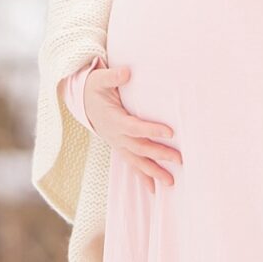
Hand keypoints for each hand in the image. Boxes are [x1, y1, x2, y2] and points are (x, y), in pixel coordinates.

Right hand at [77, 58, 180, 191]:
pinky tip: (154, 189)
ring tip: (171, 182)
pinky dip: (142, 177)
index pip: (135, 127)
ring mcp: (118, 144)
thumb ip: (113, 76)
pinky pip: (132, 165)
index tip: (170, 132)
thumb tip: (127, 72)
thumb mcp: (99, 80)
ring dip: (154, 172)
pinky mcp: (120, 148)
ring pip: (137, 161)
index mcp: (114, 119)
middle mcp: (116, 136)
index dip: (151, 130)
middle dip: (159, 154)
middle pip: (140, 148)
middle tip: (179, 159)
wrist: (82, 103)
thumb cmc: (94, 89)